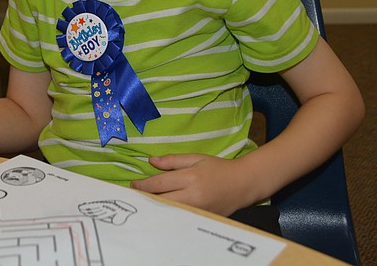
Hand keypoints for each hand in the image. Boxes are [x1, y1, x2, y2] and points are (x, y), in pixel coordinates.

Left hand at [130, 153, 252, 215]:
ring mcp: (197, 210)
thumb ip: (173, 160)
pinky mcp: (201, 219)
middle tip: (135, 194)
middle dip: (145, 197)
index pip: (160, 184)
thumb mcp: (196, 158)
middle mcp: (193, 196)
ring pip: (169, 211)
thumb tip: (151, 161)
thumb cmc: (218, 168)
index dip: (143, 185)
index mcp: (190, 178)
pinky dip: (168, 213)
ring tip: (145, 201)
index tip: (133, 184)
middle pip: (161, 200)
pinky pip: (180, 217)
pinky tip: (160, 209)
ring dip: (155, 206)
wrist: (243, 184)